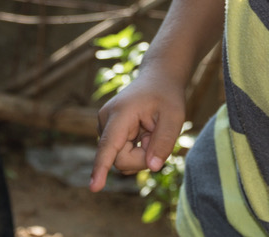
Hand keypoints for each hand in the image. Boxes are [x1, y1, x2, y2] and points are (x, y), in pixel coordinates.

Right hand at [90, 72, 185, 191]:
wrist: (156, 79)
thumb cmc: (166, 96)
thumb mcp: (174, 117)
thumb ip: (164, 142)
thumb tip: (153, 167)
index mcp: (121, 113)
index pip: (110, 146)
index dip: (102, 168)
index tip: (94, 188)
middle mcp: (105, 120)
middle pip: (120, 159)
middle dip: (142, 157)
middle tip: (157, 137)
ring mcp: (104, 126)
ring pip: (120, 159)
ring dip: (140, 153)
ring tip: (150, 131)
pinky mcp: (107, 132)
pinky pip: (121, 154)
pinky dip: (136, 150)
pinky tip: (143, 133)